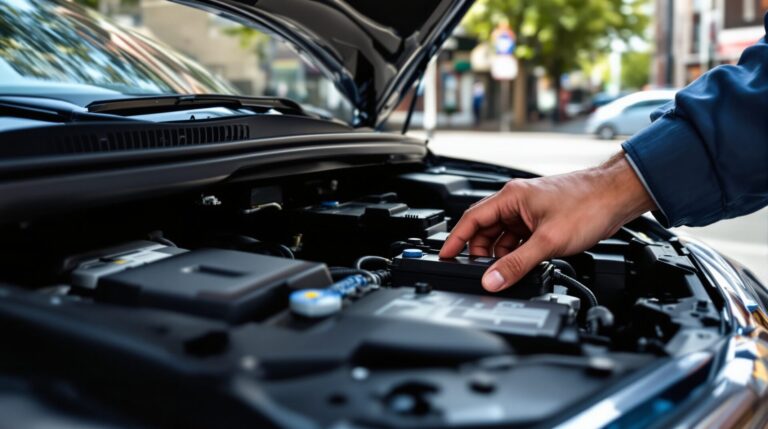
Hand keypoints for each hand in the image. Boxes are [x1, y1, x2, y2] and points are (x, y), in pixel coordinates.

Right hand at [439, 152, 655, 291]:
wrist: (617, 196)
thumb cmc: (587, 205)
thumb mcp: (547, 242)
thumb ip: (516, 264)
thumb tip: (492, 280)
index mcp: (510, 198)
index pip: (471, 219)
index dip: (455, 240)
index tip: (445, 257)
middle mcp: (516, 201)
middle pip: (485, 229)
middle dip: (480, 252)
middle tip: (481, 273)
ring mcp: (529, 210)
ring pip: (502, 235)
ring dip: (501, 254)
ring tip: (504, 272)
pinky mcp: (541, 219)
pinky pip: (518, 237)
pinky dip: (516, 251)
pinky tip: (522, 264)